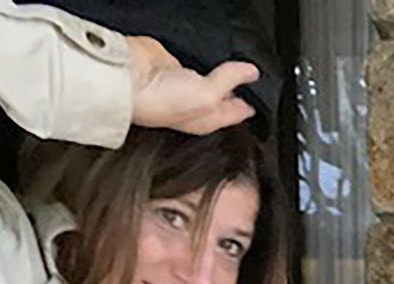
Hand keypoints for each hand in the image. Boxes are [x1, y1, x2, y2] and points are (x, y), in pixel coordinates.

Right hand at [127, 37, 257, 134]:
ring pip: (212, 77)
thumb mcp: (206, 96)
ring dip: (223, 71)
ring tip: (240, 63)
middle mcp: (196, 103)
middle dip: (240, 88)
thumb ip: (230, 80)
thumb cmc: (158, 101)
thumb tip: (251, 72)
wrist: (126, 78)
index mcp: (207, 119)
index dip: (252, 104)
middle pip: (225, 95)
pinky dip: (205, 58)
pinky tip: (214, 54)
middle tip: (257, 77)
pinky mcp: (172, 64)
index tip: (266, 93)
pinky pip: (195, 61)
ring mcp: (183, 83)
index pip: (237, 112)